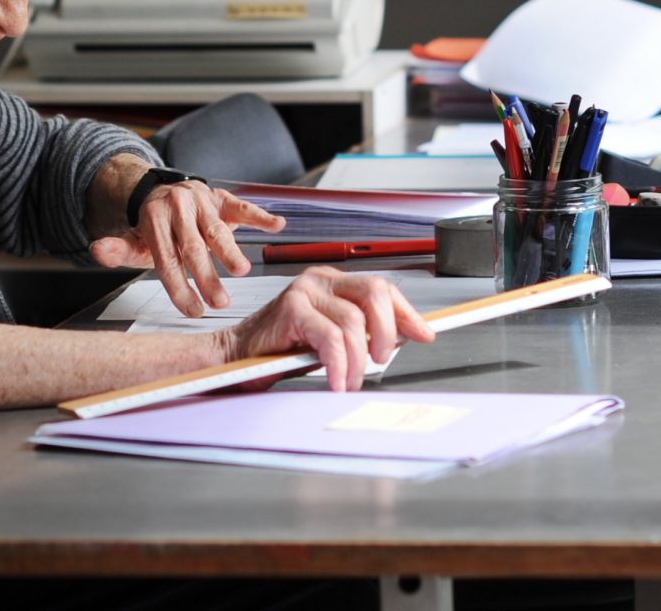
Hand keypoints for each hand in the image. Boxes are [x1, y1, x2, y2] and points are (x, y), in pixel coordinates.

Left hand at [88, 179, 285, 314]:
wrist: (164, 192)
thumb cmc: (153, 228)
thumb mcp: (133, 241)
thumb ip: (119, 250)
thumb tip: (98, 250)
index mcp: (153, 218)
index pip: (167, 259)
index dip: (179, 286)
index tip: (192, 310)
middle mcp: (177, 205)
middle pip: (193, 246)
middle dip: (207, 277)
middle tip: (220, 302)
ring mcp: (201, 199)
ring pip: (216, 228)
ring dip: (230, 251)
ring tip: (241, 271)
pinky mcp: (221, 196)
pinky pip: (241, 206)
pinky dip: (259, 216)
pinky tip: (276, 225)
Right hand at [216, 267, 436, 392]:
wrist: (236, 358)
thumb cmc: (281, 350)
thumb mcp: (331, 340)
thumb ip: (362, 334)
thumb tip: (403, 337)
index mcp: (333, 282)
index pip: (382, 288)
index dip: (407, 313)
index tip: (425, 333)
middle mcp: (320, 280)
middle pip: (374, 294)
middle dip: (387, 332)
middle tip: (381, 360)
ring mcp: (304, 291)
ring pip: (354, 322)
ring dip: (358, 360)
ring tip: (350, 380)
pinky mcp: (290, 309)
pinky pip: (330, 337)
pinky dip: (339, 364)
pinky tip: (338, 381)